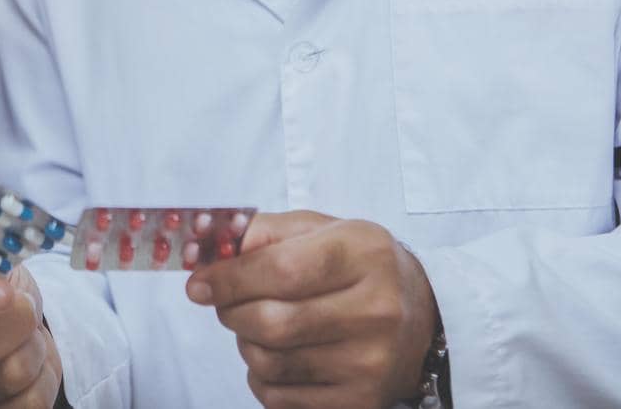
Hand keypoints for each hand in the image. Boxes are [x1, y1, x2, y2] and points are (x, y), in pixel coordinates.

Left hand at [185, 211, 436, 408]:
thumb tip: (209, 249)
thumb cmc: (358, 266)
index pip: (282, 269)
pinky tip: (279, 355)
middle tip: (224, 303)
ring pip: (269, 362)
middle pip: (271, 322)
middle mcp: (376, 310)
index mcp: (365, 253)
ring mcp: (371, 362)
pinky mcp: (360, 401)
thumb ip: (265, 231)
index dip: (229, 278)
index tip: (197, 284)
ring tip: (259, 326)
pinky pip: (278, 397)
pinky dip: (261, 376)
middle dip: (230, 312)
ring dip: (244, 343)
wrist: (422, 316)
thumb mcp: (322, 230)